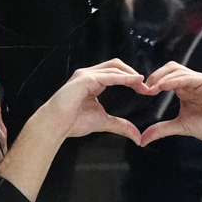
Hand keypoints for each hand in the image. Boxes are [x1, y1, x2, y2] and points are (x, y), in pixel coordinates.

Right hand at [0, 60, 151, 201]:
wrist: (55, 125)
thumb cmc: (73, 122)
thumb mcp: (103, 122)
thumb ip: (120, 125)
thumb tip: (137, 136)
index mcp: (93, 82)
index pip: (116, 74)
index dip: (131, 79)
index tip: (144, 90)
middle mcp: (89, 75)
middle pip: (117, 65)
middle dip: (133, 73)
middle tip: (146, 86)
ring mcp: (86, 74)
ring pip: (114, 67)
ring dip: (131, 75)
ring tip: (143, 85)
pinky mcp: (85, 78)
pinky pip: (108, 75)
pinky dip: (123, 77)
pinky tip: (134, 81)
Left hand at [138, 63, 201, 147]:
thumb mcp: (181, 126)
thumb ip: (162, 129)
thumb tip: (142, 138)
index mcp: (186, 89)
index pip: (167, 77)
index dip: (153, 82)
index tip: (142, 92)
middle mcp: (193, 82)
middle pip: (171, 69)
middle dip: (155, 75)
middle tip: (144, 87)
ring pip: (179, 70)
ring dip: (163, 77)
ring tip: (151, 87)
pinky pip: (191, 78)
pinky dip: (176, 80)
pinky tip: (165, 86)